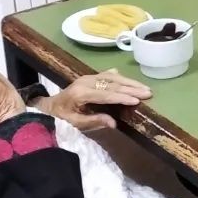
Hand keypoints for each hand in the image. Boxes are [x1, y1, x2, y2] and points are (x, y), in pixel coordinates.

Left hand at [35, 70, 151, 130]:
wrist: (49, 105)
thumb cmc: (61, 117)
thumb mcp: (74, 123)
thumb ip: (93, 122)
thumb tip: (113, 123)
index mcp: (81, 94)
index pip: (106, 95)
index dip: (122, 97)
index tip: (137, 100)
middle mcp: (86, 82)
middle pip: (112, 84)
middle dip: (131, 88)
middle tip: (148, 93)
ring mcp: (88, 77)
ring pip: (112, 77)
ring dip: (130, 82)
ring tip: (144, 87)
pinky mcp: (90, 77)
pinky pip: (108, 75)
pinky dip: (121, 78)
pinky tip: (129, 80)